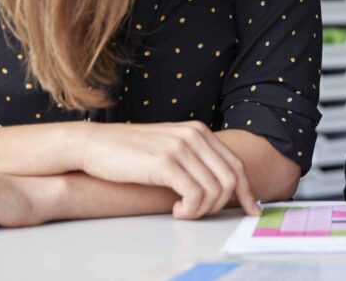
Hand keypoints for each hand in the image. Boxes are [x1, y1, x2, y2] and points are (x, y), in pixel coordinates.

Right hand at [76, 121, 259, 218]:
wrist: (94, 145)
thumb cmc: (130, 153)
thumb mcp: (170, 149)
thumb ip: (194, 159)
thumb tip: (219, 186)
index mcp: (199, 131)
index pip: (236, 164)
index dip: (247, 191)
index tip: (251, 209)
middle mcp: (194, 135)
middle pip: (230, 179)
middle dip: (223, 205)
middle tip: (200, 214)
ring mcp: (180, 147)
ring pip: (214, 190)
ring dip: (202, 210)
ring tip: (183, 212)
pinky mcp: (165, 162)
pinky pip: (195, 195)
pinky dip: (191, 210)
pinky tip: (177, 211)